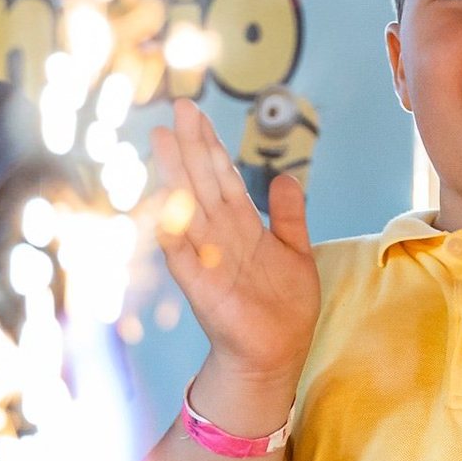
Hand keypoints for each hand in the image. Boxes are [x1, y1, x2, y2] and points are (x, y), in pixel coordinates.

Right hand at [149, 99, 319, 386]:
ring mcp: (209, 259)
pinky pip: (183, 255)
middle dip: (193, 146)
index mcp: (242, 226)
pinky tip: (167, 202)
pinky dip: (175, 231)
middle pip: (204, 183)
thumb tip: (286, 176)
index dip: (212, 145)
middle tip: (180, 106)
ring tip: (165, 139)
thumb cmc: (283, 307)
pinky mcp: (203, 287)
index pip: (224, 177)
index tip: (198, 112)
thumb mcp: (295, 252)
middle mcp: (221, 236)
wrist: (276, 354)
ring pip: (190, 208)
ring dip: (177, 174)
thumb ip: (289, 215)